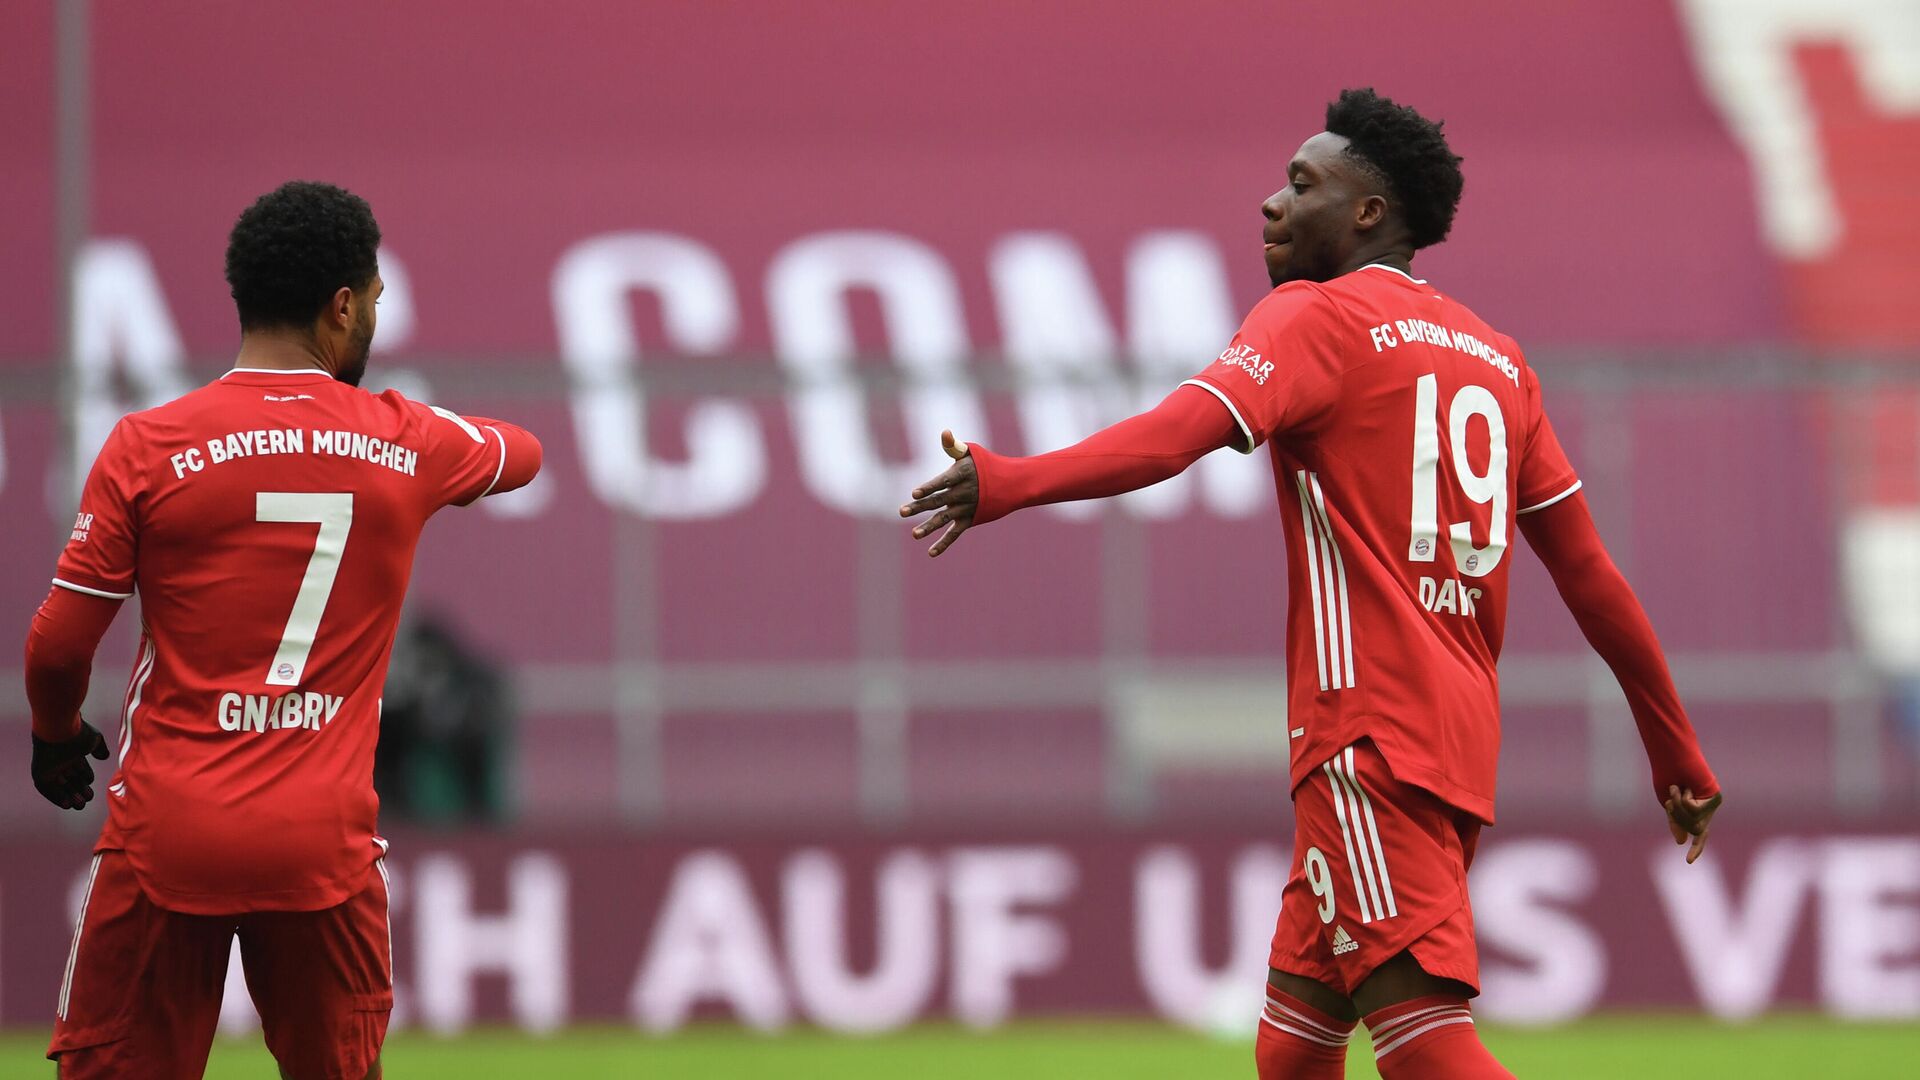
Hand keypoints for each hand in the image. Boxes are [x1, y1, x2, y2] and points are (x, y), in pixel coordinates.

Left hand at [31, 719, 109, 809]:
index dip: (85, 780)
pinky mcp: (40, 773)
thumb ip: (99, 749)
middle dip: (79, 791)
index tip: (90, 786)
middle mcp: (61, 761)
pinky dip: (56, 797)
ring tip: (80, 805)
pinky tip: (67, 804)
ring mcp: (50, 767)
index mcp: (72, 753)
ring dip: (69, 796)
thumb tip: (104, 757)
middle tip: (87, 799)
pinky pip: (47, 789)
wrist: (59, 728)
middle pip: (70, 780)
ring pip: (60, 787)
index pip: (79, 770)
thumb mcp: (94, 740)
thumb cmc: (77, 733)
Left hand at [899, 430, 977, 556]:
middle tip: (902, 511)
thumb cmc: (986, 465)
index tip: (915, 493)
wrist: (1011, 484)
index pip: (943, 482)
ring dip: (929, 527)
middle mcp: (963, 493)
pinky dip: (944, 543)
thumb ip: (954, 447)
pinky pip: (955, 533)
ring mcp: (966, 508)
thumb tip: (944, 433)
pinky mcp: (969, 520)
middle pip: (938, 501)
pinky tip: (931, 552)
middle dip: (920, 506)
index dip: (929, 487)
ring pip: (945, 519)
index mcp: (961, 475)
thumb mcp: (971, 453)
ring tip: (915, 534)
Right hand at [1664, 785, 1721, 863]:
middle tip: (1669, 800)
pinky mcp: (1715, 798)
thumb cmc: (1669, 778)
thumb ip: (1675, 823)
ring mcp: (1713, 805)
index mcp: (1697, 813)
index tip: (1688, 862)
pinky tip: (1686, 787)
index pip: (1700, 835)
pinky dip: (1685, 800)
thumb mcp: (1668, 805)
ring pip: (1695, 823)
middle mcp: (1708, 811)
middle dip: (1677, 818)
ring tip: (1677, 789)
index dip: (1696, 849)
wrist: (1673, 759)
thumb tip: (1681, 841)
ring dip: (1678, 807)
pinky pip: (1697, 811)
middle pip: (1692, 830)